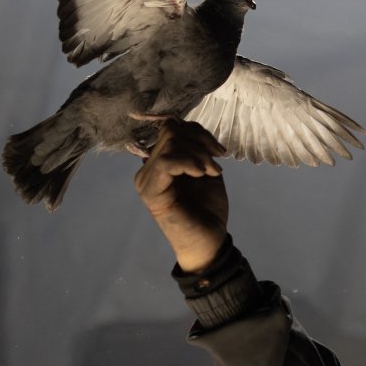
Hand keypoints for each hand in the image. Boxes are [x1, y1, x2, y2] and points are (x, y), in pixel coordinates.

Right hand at [133, 119, 229, 271]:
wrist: (209, 241)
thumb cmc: (207, 209)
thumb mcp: (205, 169)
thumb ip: (194, 148)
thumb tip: (184, 124)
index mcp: (158, 163)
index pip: (171, 128)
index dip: (197, 132)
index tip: (219, 150)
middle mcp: (147, 169)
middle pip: (171, 131)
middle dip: (201, 141)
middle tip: (217, 163)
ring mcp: (146, 180)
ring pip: (171, 143)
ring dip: (199, 154)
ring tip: (213, 172)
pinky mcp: (150, 192)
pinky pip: (166, 161)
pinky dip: (189, 162)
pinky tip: (202, 175)